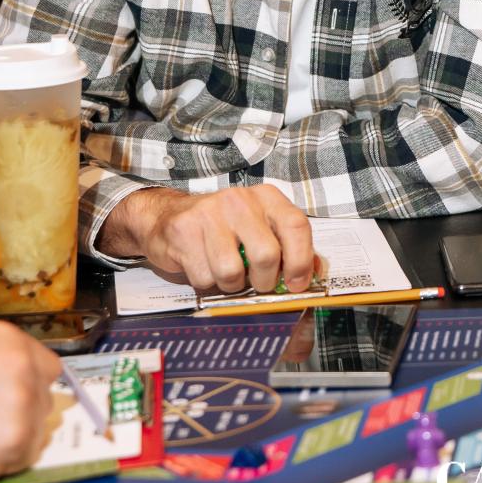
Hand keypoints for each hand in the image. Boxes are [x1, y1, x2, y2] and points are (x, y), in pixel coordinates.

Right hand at [0, 321, 61, 482]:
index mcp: (6, 340)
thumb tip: (15, 385)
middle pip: (44, 400)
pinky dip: (2, 464)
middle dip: (20, 416)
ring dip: (12, 441)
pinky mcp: (13, 442)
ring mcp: (21, 404)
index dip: (29, 388)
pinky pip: (23, 459)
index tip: (14, 402)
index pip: (46, 367)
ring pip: (37, 431)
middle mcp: (21, 366)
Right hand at [102, 185, 314, 294]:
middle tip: (257, 283)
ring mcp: (209, 214)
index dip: (301, 260)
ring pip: (232, 272)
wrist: (167, 216)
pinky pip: (204, 277)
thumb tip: (314, 273)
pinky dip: (207, 283)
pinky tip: (203, 266)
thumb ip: (289, 248)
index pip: (296, 225)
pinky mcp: (184, 232)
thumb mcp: (260, 229)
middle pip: (266, 255)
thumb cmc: (222, 228)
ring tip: (226, 273)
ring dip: (231, 284)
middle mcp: (240, 201)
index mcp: (266, 198)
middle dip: (264, 281)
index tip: (296, 284)